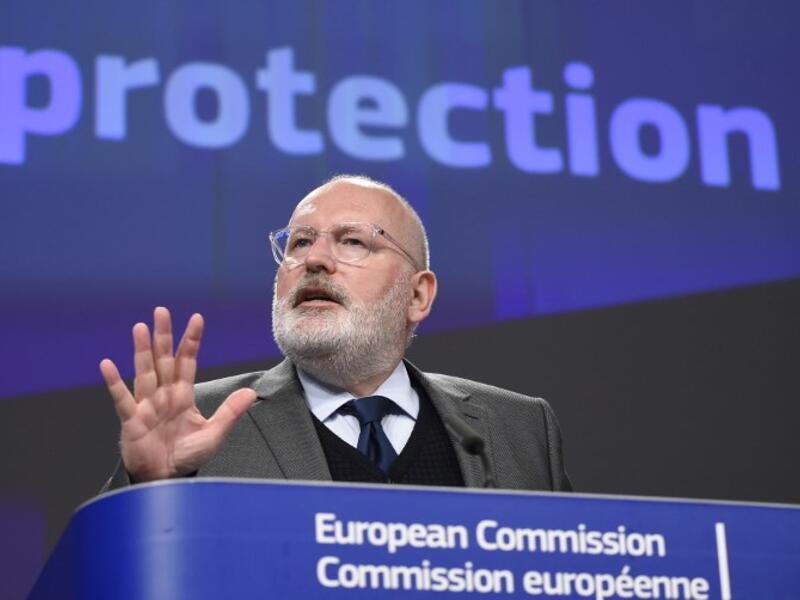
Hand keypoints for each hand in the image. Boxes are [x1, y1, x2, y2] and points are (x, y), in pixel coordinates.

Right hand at [100, 307, 256, 481]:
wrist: (167, 480)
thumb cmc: (187, 457)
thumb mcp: (214, 433)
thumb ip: (230, 412)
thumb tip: (252, 392)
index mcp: (183, 395)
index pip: (187, 361)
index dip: (191, 341)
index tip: (197, 318)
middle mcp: (163, 395)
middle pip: (163, 359)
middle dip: (163, 336)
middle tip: (162, 311)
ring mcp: (146, 406)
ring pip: (144, 372)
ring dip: (141, 351)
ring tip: (140, 328)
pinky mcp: (132, 421)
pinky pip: (123, 399)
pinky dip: (114, 383)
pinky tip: (107, 365)